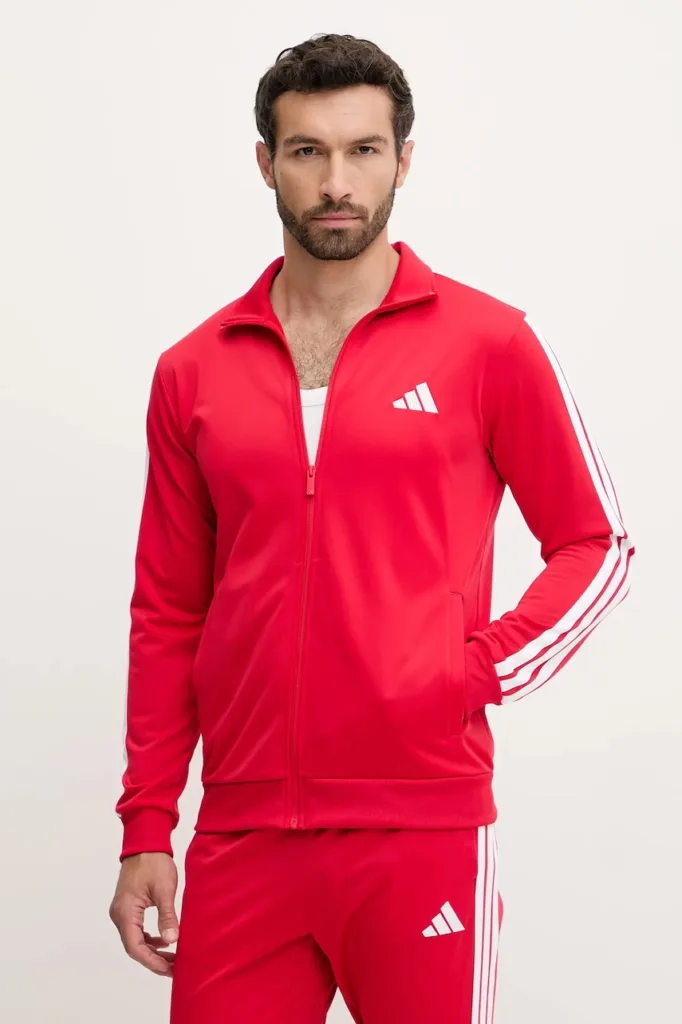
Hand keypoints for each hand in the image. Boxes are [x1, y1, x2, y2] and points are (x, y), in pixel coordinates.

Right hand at [109, 852, 178, 976]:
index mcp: (125, 912)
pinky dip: (149, 939)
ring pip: (135, 940)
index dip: (152, 962)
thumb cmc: (154, 862)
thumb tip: (172, 941)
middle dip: (154, 960)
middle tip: (175, 968)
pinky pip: (136, 930)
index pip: (135, 947)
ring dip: (153, 950)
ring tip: (173, 959)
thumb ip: (167, 916)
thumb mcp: (164, 890)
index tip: (169, 970)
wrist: (145, 843)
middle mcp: (119, 915)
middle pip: (134, 947)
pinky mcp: (127, 907)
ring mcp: (122, 911)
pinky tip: (163, 941)